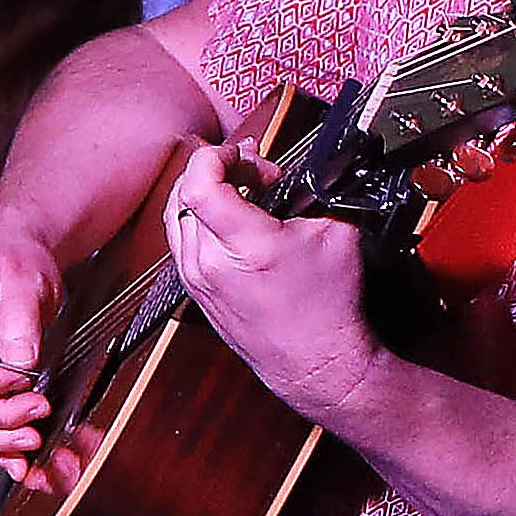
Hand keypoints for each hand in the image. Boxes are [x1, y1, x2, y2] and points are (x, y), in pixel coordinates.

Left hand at [158, 141, 386, 429]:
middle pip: (185, 193)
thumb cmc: (329, 306)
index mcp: (245, 245)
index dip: (218, 156)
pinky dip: (198, 217)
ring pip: (177, 214)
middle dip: (218, 169)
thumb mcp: (338, 234)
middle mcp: (209, 262)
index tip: (245, 153)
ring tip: (242, 188)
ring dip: (205, 191)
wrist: (315, 362)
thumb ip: (316, 191)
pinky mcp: (192, 288)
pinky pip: (179, 239)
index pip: (199, 183)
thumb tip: (304, 166)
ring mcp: (194, 278)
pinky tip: (228, 215)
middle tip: (254, 169)